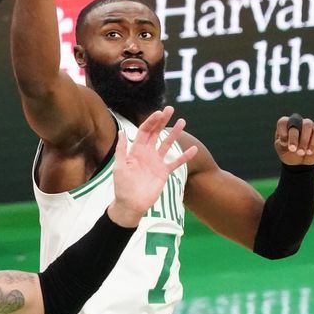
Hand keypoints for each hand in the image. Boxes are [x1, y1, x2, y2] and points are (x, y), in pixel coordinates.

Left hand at [109, 106, 197, 226]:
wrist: (131, 205)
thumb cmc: (122, 186)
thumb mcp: (119, 167)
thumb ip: (121, 150)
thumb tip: (122, 132)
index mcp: (135, 151)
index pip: (144, 131)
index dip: (151, 121)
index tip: (159, 112)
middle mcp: (147, 154)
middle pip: (156, 133)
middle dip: (162, 121)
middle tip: (170, 109)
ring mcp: (156, 162)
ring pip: (167, 144)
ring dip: (174, 133)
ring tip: (182, 121)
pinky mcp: (164, 172)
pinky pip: (176, 162)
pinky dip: (185, 156)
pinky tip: (193, 149)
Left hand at [274, 113, 313, 165]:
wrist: (299, 161)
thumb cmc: (288, 153)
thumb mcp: (281, 149)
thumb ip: (282, 142)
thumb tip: (288, 140)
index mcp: (285, 125)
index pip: (283, 122)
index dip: (282, 131)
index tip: (283, 143)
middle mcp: (297, 122)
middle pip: (295, 122)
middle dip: (293, 138)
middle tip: (292, 149)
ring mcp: (308, 125)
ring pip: (307, 125)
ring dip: (304, 140)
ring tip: (301, 152)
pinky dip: (313, 142)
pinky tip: (309, 151)